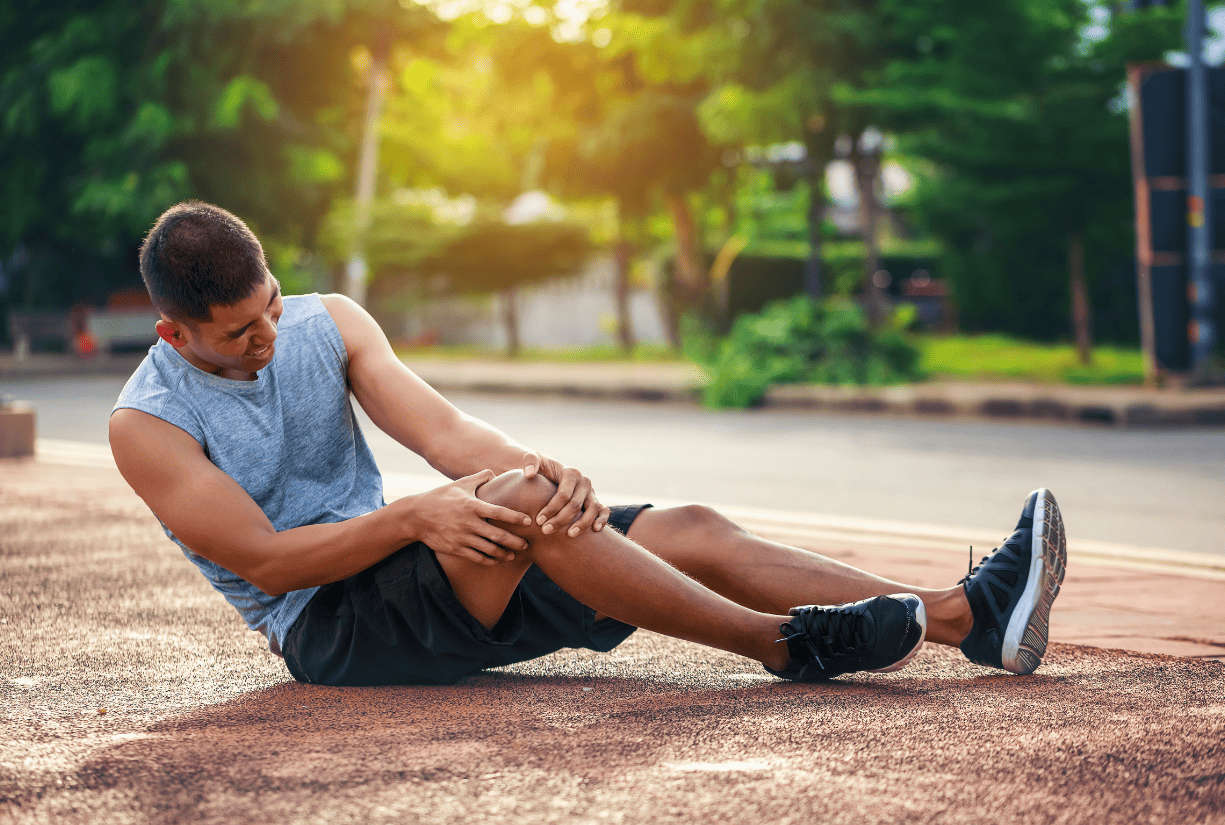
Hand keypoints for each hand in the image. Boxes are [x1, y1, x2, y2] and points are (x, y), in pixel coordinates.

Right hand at [405, 470, 531, 565]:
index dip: (515, 518)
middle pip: (498, 535)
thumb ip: (479, 477)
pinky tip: (497, 560)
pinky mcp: (455, 549)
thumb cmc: (440, 497)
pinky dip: (489, 560)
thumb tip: (495, 473)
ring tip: (514, 554)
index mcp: (472, 506)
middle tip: (527, 544)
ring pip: (489, 550)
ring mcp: (462, 538)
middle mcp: (468, 523)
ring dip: (504, 554)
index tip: (528, 521)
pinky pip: (477, 558)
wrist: (415, 516)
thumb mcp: (459, 484)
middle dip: (515, 542)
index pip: (499, 512)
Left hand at [523, 451, 610, 537]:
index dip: (551, 509)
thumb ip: (529, 461)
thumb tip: (529, 473)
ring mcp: (591, 492)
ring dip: (582, 524)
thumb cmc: (541, 468)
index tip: (538, 520)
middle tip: (545, 530)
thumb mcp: (533, 459)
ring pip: (592, 509)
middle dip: (560, 519)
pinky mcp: (595, 501)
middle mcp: (584, 482)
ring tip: (569, 535)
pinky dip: (602, 520)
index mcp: (571, 473)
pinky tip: (595, 530)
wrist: (550, 472)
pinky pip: (603, 510)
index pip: (563, 494)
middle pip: (575, 504)